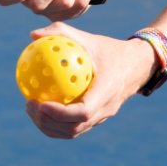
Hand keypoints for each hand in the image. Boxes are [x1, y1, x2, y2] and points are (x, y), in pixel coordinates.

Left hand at [24, 22, 158, 138]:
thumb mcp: (88, 38)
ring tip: (31, 109)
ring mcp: (102, 117)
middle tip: (29, 105)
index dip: (60, 113)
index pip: (83, 112)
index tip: (40, 103)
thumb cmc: (109, 50)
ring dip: (49, 126)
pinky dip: (55, 124)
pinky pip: (74, 127)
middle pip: (74, 128)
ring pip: (73, 132)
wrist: (137, 65)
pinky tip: (40, 108)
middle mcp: (106, 109)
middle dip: (48, 122)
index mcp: (107, 91)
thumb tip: (33, 35)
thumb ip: (61, 33)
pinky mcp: (97, 119)